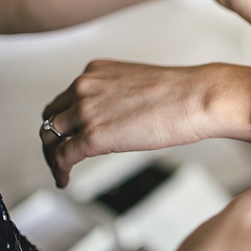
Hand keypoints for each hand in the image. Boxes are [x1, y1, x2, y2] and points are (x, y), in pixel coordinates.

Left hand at [40, 60, 250, 187]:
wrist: (198, 97)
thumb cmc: (182, 93)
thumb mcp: (140, 84)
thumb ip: (119, 96)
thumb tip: (118, 118)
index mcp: (97, 71)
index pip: (66, 97)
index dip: (65, 119)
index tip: (69, 132)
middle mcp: (85, 86)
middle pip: (53, 116)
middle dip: (54, 137)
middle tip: (61, 153)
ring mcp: (87, 110)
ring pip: (51, 137)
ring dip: (53, 156)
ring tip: (63, 170)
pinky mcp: (93, 135)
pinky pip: (62, 157)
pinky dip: (59, 171)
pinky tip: (65, 180)